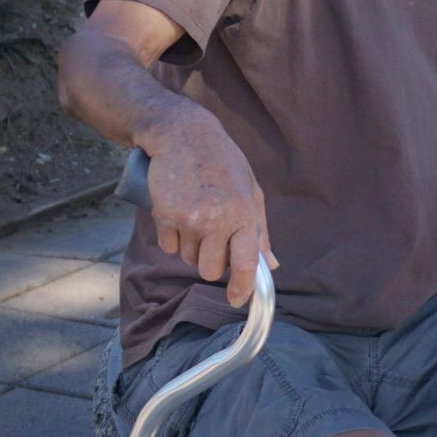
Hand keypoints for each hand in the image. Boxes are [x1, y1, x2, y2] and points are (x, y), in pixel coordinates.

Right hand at [146, 115, 274, 306]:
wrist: (184, 136)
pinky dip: (174, 238)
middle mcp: (216, 220)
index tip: (238, 299)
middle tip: (214, 239)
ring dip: (194, 247)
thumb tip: (271, 266)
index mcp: (244, 215)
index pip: (245, 264)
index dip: (242, 288)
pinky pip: (169, 247)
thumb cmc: (224, 164)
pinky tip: (180, 214)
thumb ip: (260, 232)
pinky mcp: (164, 215)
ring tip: (198, 217)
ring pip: (189, 259)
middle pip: (210, 270)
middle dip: (212, 263)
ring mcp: (188, 219)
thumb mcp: (252, 192)